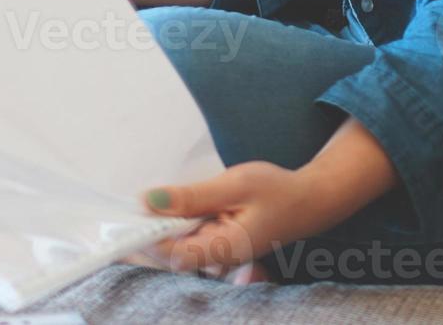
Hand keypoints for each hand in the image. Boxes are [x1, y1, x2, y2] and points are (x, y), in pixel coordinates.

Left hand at [137, 117, 400, 282]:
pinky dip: (182, 220)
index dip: (149, 237)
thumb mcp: (234, 185)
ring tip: (161, 199)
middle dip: (155, 227)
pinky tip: (182, 203)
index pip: (174, 255)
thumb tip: (149, 200)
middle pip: (172, 251)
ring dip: (168, 223)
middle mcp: (220, 258)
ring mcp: (220, 253)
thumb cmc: (277, 191)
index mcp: (225, 249)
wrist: (310, 198)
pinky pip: (192, 236)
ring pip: (180, 243)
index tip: (132, 213)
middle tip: (142, 199)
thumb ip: (193, 196)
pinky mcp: (220, 243)